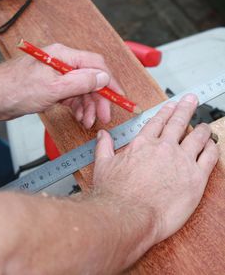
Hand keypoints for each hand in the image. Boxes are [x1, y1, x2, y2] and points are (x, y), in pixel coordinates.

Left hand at [0, 43, 122, 127]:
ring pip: (82, 90)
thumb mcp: (53, 88)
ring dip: (88, 106)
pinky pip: (72, 96)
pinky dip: (78, 107)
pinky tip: (79, 117)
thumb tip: (103, 78)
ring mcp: (58, 75)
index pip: (96, 64)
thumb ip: (81, 82)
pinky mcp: (53, 86)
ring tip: (88, 121)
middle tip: (105, 116)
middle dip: (99, 99)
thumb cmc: (15, 89)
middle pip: (91, 79)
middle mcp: (63, 62)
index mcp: (64, 55)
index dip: (111, 81)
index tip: (120, 96)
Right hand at [94, 94, 218, 264]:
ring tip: (205, 126)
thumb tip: (102, 135)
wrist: (128, 216)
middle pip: (179, 122)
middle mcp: (164, 147)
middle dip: (186, 108)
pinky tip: (212, 145)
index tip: (172, 105)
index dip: (166, 111)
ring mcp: (181, 161)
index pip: (158, 122)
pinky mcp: (195, 178)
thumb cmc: (115, 194)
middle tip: (191, 100)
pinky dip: (212, 148)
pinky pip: (209, 157)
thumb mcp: (103, 165)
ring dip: (202, 129)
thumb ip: (104, 146)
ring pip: (198, 137)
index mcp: (144, 143)